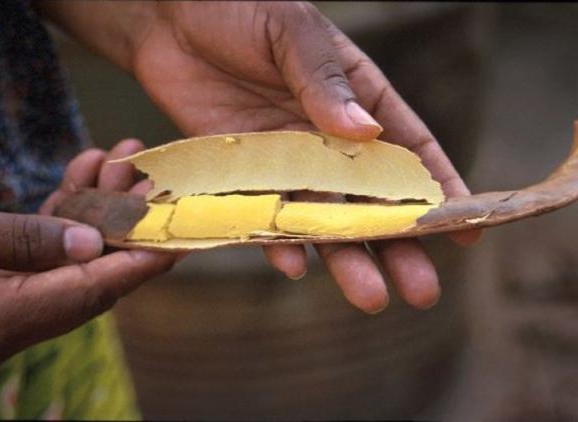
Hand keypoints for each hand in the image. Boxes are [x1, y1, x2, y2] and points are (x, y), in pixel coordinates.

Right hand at [0, 139, 175, 369]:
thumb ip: (22, 241)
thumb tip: (93, 244)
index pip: (89, 293)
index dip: (139, 262)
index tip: (180, 238)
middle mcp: (8, 323)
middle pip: (90, 273)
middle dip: (122, 219)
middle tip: (145, 173)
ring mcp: (5, 303)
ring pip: (75, 255)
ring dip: (97, 203)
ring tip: (118, 156)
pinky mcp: (0, 281)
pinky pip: (49, 247)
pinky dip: (67, 209)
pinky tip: (84, 170)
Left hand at [39, 1, 480, 312]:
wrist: (169, 18)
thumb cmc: (240, 9)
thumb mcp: (291, 34)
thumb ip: (324, 82)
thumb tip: (366, 133)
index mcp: (355, 100)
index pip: (408, 150)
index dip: (438, 189)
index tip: (465, 228)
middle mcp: (325, 140)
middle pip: (370, 201)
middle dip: (397, 245)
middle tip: (422, 290)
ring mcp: (284, 162)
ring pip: (322, 219)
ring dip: (345, 258)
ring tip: (371, 298)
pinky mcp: (241, 175)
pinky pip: (264, 217)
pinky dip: (277, 242)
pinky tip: (295, 266)